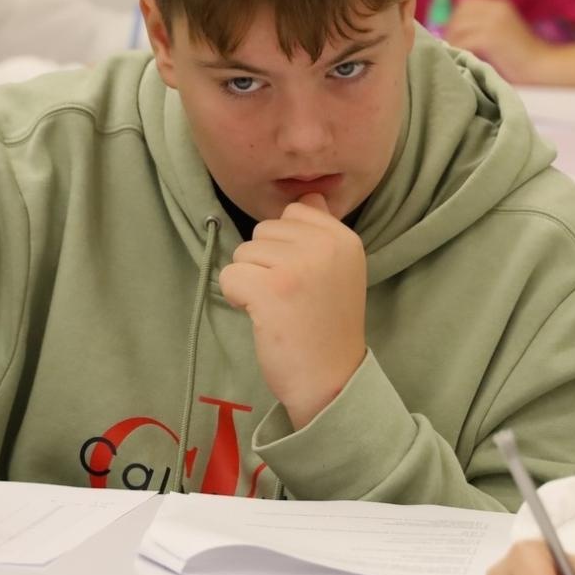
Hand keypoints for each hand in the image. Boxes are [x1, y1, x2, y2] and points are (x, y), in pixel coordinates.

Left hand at [219, 193, 366, 429]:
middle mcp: (324, 246)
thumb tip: (308, 194)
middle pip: (263, 230)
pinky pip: (229, 276)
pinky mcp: (270, 290)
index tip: (305, 280)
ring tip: (280, 309)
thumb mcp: (339, 269)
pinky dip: (237, 298)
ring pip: (243, 252)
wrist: (330, 380)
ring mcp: (297, 266)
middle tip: (291, 298)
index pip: (294, 212)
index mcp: (344, 238)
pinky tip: (264, 317)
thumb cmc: (327, 326)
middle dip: (266, 263)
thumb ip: (320, 230)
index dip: (286, 246)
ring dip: (252, 282)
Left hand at [444, 0, 548, 81]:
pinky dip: (458, 51)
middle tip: (453, 47)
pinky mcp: (489, 37)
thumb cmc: (523, 55)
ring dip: (453, 41)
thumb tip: (454, 32)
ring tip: (457, 55)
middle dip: (452, 29)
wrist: (543, 66)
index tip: (457, 35)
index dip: (458, 18)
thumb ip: (484, 25)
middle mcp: (495, 8)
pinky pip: (462, 41)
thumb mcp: (504, 31)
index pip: (466, 2)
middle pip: (459, 13)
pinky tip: (463, 61)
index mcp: (499, 4)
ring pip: (458, 27)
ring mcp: (492, 22)